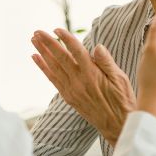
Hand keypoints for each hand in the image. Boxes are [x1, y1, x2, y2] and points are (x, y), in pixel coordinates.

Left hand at [31, 27, 136, 145]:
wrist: (117, 125)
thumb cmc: (123, 101)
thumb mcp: (120, 79)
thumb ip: (107, 62)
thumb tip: (97, 46)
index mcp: (93, 74)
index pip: (76, 51)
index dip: (66, 39)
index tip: (56, 29)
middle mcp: (79, 81)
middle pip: (60, 57)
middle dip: (47, 43)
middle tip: (36, 31)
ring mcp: (71, 90)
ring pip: (53, 67)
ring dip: (42, 52)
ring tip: (33, 40)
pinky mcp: (68, 97)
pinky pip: (53, 79)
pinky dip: (43, 68)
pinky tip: (36, 58)